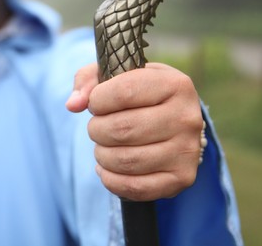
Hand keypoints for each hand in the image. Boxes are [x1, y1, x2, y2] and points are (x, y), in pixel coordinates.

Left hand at [66, 62, 203, 200]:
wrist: (172, 119)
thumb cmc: (138, 93)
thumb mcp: (115, 75)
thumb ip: (87, 81)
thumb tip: (73, 104)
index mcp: (175, 84)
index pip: (124, 92)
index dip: (97, 100)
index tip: (95, 103)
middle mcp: (187, 117)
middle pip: (122, 129)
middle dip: (96, 129)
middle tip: (97, 127)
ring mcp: (188, 151)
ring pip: (126, 160)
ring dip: (102, 155)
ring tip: (102, 146)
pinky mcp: (182, 178)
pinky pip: (136, 187)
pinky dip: (111, 180)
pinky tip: (107, 168)